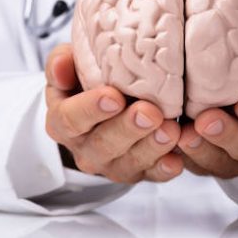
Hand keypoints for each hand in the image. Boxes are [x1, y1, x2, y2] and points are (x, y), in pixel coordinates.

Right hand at [44, 44, 183, 183]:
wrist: (104, 106)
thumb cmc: (87, 82)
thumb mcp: (70, 66)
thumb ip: (62, 62)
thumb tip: (60, 68)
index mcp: (63, 122)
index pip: (70, 119)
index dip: (91, 109)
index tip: (114, 96)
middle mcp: (85, 149)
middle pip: (103, 144)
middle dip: (128, 128)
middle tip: (150, 112)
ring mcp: (112, 165)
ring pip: (129, 163)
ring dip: (151, 148)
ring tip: (171, 130)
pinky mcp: (138, 173)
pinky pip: (152, 175)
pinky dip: (165, 169)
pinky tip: (177, 160)